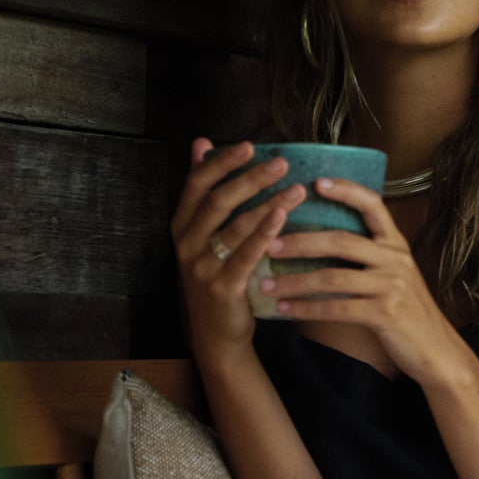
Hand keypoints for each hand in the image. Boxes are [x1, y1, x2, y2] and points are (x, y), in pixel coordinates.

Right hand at [170, 138, 305, 354]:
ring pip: (235, 226)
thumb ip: (203, 191)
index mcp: (181, 227)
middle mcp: (186, 245)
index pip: (196, 185)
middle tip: (281, 162)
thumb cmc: (216, 278)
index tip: (249, 146)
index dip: (221, 162)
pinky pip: (245, 255)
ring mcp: (201, 268)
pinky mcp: (222, 288)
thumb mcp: (203, 236)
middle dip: (250, 178)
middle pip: (217, 202)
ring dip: (268, 203)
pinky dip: (264, 234)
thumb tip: (201, 142)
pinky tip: (283, 217)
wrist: (215, 336)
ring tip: (297, 188)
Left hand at [258, 175, 469, 385]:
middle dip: (300, 241)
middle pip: (341, 241)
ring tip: (264, 284)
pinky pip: (336, 308)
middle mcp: (395, 259)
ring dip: (294, 281)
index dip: (345, 190)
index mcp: (396, 244)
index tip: (315, 182)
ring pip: (332, 277)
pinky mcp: (384, 314)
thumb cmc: (407, 310)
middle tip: (268, 244)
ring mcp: (391, 286)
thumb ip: (370, 255)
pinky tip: (283, 310)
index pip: (372, 205)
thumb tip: (323, 240)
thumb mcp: (394, 274)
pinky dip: (305, 309)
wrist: (435, 348)